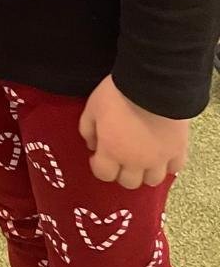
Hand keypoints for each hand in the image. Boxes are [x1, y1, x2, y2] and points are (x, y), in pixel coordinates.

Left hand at [79, 74, 189, 188]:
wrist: (153, 84)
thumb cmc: (118, 94)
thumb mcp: (92, 107)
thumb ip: (87, 129)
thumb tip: (92, 145)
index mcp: (112, 151)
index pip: (104, 174)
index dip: (99, 166)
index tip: (98, 155)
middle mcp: (136, 161)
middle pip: (129, 182)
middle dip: (121, 172)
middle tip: (120, 156)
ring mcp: (159, 158)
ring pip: (153, 180)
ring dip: (145, 173)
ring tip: (143, 158)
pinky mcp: (178, 149)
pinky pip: (175, 168)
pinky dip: (168, 165)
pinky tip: (162, 155)